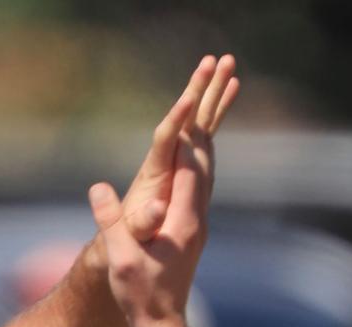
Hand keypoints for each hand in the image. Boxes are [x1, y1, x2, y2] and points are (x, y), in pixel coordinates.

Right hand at [94, 55, 238, 325]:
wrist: (162, 325)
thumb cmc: (139, 294)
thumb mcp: (121, 258)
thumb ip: (111, 222)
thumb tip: (98, 189)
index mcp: (183, 220)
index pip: (189, 165)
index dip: (188, 131)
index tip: (189, 98)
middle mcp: (197, 219)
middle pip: (207, 162)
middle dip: (208, 124)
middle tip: (217, 87)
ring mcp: (198, 226)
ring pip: (208, 174)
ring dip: (207, 141)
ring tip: (211, 114)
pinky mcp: (193, 233)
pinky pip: (201, 187)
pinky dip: (200, 163)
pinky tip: (195, 160)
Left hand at [111, 54, 238, 247]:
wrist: (122, 240)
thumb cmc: (127, 240)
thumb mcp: (134, 234)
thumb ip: (143, 221)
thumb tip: (157, 209)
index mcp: (154, 172)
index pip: (166, 138)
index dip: (176, 119)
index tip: (188, 98)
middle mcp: (165, 158)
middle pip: (184, 118)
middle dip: (198, 90)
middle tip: (214, 60)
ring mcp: (175, 159)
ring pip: (197, 120)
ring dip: (212, 92)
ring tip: (228, 62)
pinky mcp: (184, 164)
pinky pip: (204, 132)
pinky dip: (217, 112)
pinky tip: (230, 90)